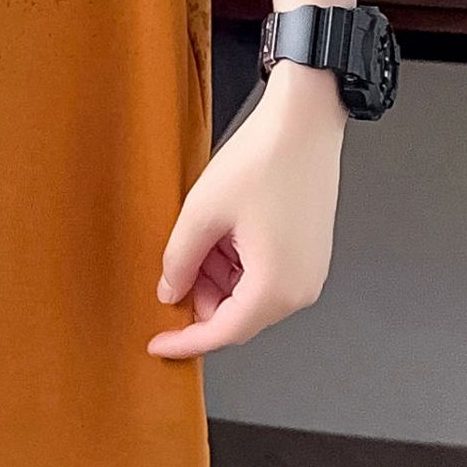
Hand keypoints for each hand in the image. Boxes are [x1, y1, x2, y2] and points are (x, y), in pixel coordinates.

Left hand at [147, 61, 345, 358]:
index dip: (185, 341)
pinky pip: (265, 275)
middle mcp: (300, 289)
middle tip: (173, 268)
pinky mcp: (309, 253)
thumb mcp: (202, 212)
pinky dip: (236, 264)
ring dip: (216, 277)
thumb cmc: (261, 161)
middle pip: (237, 315)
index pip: (223, 332)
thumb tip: (170, 291)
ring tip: (199, 234)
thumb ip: (179, 260)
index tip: (156, 343)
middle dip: (200, 299)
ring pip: (249, 294)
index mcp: (276, 288)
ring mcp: (309, 271)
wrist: (304, 123)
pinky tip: (220, 231)